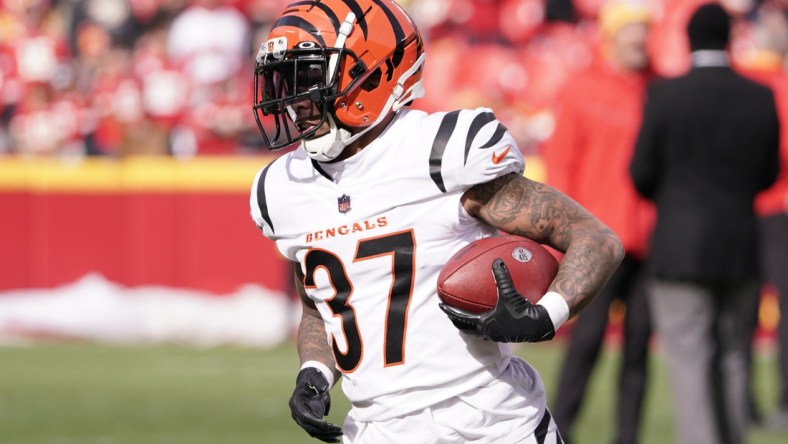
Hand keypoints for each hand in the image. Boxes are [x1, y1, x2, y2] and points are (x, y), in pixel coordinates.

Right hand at [289, 367, 342, 441]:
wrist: (308, 380)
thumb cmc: (312, 378)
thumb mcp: (315, 377)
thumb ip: (319, 382)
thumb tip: (324, 389)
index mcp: (296, 403)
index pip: (305, 417)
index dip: (315, 422)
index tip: (327, 424)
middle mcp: (297, 413)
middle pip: (310, 427)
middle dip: (324, 431)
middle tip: (338, 430)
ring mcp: (302, 419)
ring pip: (313, 432)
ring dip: (326, 435)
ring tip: (339, 436)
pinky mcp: (308, 422)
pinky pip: (316, 432)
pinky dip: (325, 436)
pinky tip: (335, 438)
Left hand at [439, 259, 555, 342]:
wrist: (539, 326)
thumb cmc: (523, 311)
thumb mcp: (510, 292)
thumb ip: (502, 276)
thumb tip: (496, 260)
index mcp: (484, 323)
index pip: (460, 317)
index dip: (449, 310)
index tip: (440, 305)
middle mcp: (487, 332)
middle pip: (464, 327)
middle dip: (455, 319)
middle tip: (448, 311)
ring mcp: (495, 336)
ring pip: (475, 331)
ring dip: (468, 324)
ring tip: (465, 316)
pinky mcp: (504, 336)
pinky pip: (487, 330)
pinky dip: (482, 324)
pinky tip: (488, 316)